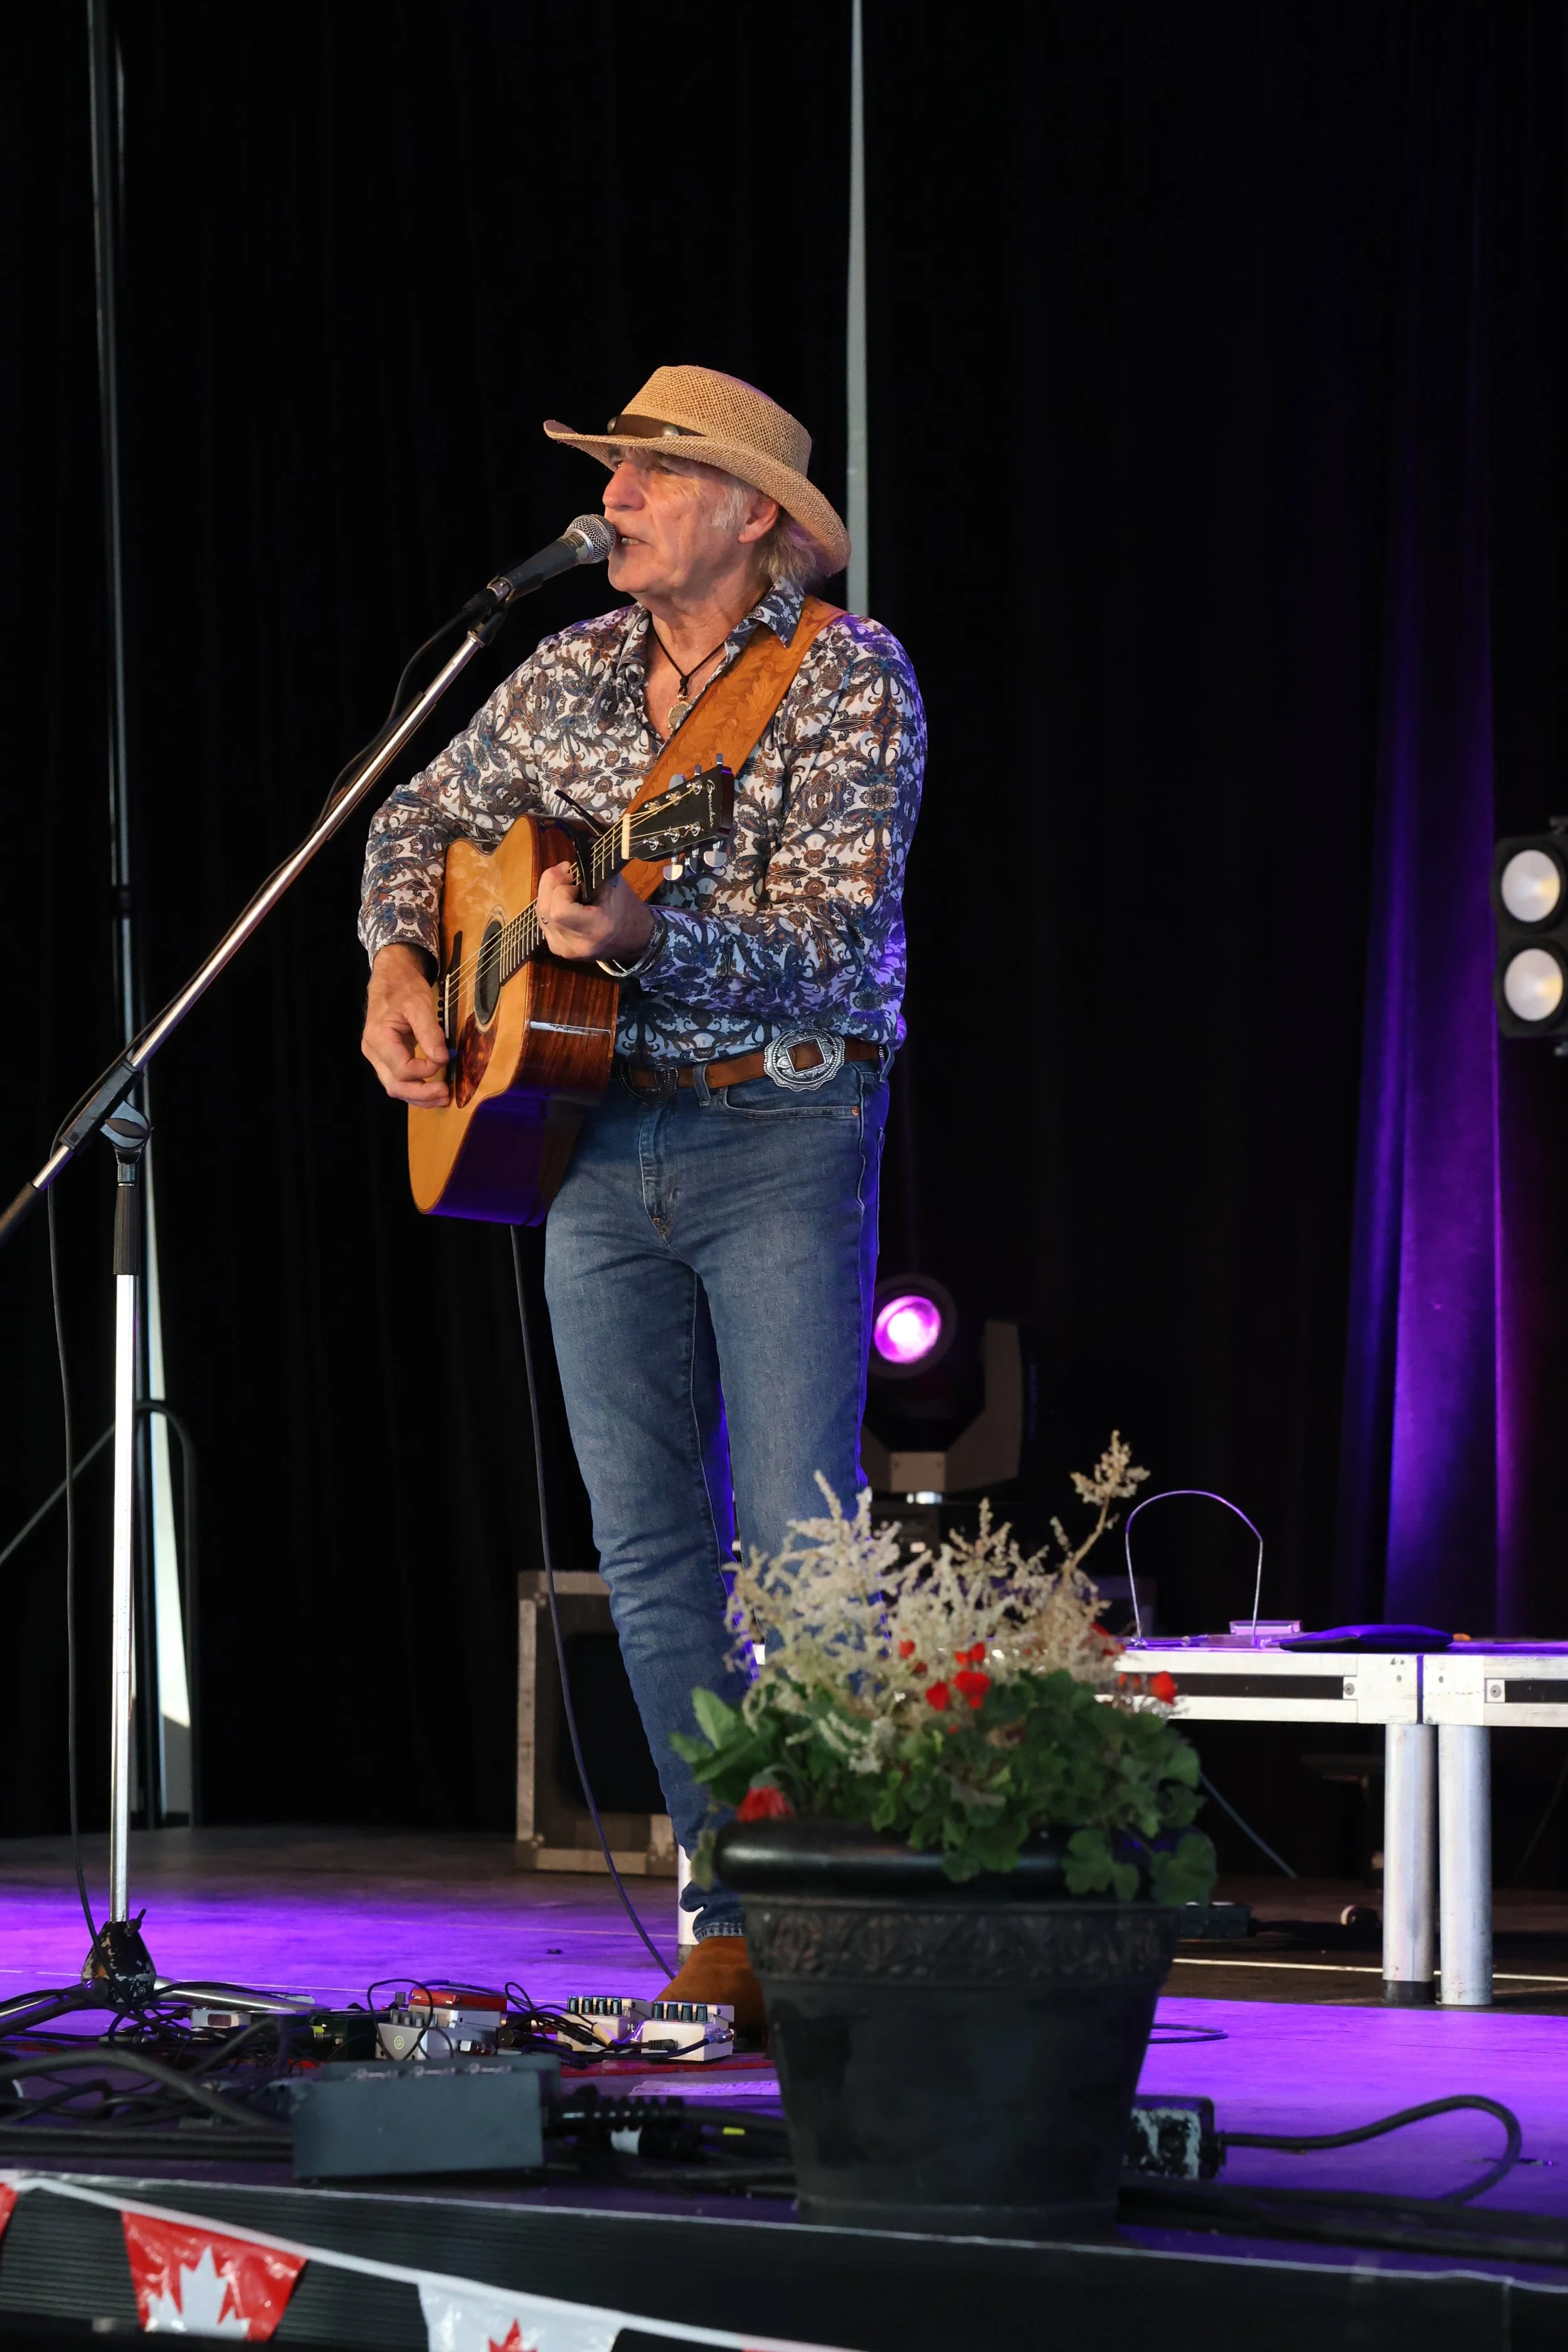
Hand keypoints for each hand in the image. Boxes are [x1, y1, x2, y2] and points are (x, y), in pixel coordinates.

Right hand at [361, 943, 449, 1105]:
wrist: (392, 978)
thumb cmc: (404, 988)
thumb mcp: (419, 1004)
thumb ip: (430, 1032)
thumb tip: (442, 1058)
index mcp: (378, 1038)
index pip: (402, 1069)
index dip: (425, 1071)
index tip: (445, 1060)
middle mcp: (373, 1052)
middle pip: (395, 1086)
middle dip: (422, 1094)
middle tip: (446, 1094)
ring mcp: (378, 1057)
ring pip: (395, 1087)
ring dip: (419, 1097)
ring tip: (444, 1098)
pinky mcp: (386, 1058)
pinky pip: (399, 1080)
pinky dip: (416, 1088)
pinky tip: (433, 1090)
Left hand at [537, 862, 654, 963]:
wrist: (635, 939)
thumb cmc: (627, 909)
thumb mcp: (614, 885)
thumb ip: (587, 875)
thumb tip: (562, 869)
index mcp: (595, 929)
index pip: (559, 909)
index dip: (561, 888)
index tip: (575, 877)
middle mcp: (576, 944)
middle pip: (545, 910)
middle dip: (551, 885)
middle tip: (567, 874)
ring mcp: (564, 950)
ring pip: (541, 915)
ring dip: (549, 895)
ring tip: (567, 887)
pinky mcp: (558, 950)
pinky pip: (543, 922)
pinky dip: (549, 907)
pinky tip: (563, 901)